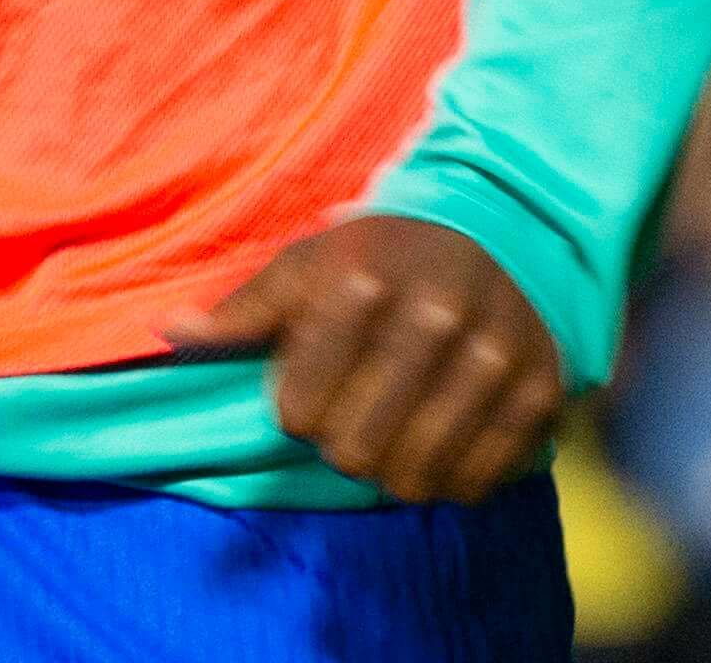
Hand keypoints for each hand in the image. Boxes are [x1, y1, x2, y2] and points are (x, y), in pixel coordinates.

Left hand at [167, 214, 564, 500]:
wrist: (497, 229)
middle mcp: (433, 317)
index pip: (299, 411)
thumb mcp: (305, 265)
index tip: (309, 393)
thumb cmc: (379, 258)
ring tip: (395, 433)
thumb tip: (170, 334)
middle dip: (344, 448)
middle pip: (355, 453)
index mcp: (361, 283)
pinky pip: (479, 482)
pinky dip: (452, 479)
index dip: (296, 414)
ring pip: (416, 477)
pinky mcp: (540, 390)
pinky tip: (442, 443)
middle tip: (354, 420)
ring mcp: (494, 355)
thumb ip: (242, 310)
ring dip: (396, 470)